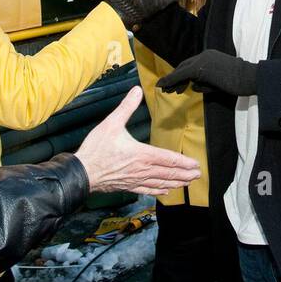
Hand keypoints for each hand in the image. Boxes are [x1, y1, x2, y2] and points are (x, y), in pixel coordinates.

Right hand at [72, 87, 199, 194]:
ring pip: (161, 183)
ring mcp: (136, 180)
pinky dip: (160, 191)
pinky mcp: (129, 186)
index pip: (168, 159)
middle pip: (169, 173)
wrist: (82, 173)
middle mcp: (142, 169)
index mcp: (141, 155)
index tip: (195, 164)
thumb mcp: (111, 123)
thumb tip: (137, 90)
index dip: (184, 162)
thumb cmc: (96, 149)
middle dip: (185, 174)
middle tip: (198, 174)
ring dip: (177, 183)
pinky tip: (167, 191)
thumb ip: (126, 107)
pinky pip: (148, 190)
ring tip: (188, 182)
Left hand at [157, 49, 257, 96]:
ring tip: (165, 90)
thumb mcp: (218, 83)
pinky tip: (165, 86)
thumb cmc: (239, 82)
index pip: (192, 65)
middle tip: (166, 89)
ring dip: (172, 81)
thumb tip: (192, 86)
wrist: (248, 77)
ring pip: (182, 70)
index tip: (177, 87)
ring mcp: (202, 60)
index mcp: (210, 57)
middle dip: (174, 78)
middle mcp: (204, 55)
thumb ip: (205, 83)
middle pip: (184, 66)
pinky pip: (181, 74)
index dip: (182, 76)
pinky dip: (171, 80)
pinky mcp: (199, 68)